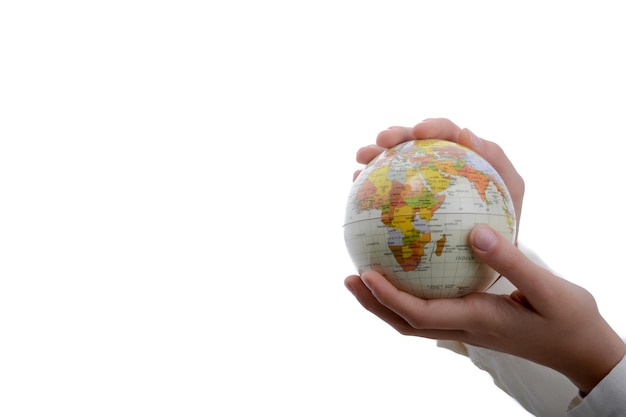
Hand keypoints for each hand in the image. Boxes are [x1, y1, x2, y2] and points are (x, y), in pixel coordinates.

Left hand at [345, 225, 625, 394]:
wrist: (581, 348)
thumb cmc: (569, 320)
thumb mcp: (548, 289)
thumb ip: (512, 261)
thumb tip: (476, 232)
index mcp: (476, 321)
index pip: (420, 314)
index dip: (388, 297)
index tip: (364, 273)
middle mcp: (464, 328)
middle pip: (405, 323)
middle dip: (374, 303)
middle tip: (349, 278)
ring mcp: (466, 327)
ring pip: (414, 320)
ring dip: (384, 302)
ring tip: (362, 275)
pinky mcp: (471, 320)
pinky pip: (430, 308)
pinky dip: (408, 295)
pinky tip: (406, 269)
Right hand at [353, 118, 523, 239]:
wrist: (488, 260)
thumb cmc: (505, 226)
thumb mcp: (511, 193)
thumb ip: (497, 162)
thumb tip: (468, 134)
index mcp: (465, 156)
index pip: (449, 132)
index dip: (433, 126)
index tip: (419, 132)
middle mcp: (440, 163)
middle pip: (415, 141)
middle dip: (397, 135)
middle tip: (381, 140)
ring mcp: (420, 181)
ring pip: (396, 161)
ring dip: (376, 153)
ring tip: (360, 158)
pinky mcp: (406, 200)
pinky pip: (386, 188)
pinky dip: (370, 181)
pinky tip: (355, 182)